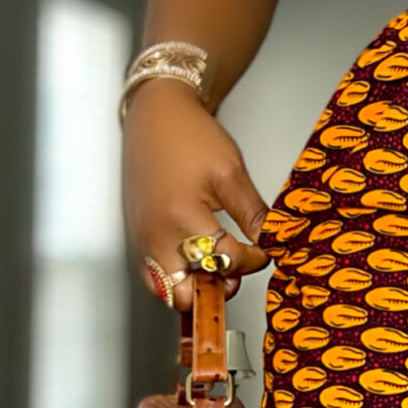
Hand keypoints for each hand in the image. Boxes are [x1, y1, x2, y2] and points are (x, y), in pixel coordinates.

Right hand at [123, 77, 271, 303]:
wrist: (155, 114)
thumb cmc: (188, 135)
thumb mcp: (231, 173)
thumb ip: (253, 214)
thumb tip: (271, 242)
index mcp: (181, 218)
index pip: (226, 262)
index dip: (252, 260)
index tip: (262, 248)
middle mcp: (155, 236)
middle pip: (188, 293)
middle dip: (217, 286)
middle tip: (236, 269)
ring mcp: (142, 240)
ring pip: (168, 291)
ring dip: (196, 287)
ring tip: (218, 267)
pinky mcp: (137, 237)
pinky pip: (155, 276)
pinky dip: (178, 277)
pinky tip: (197, 261)